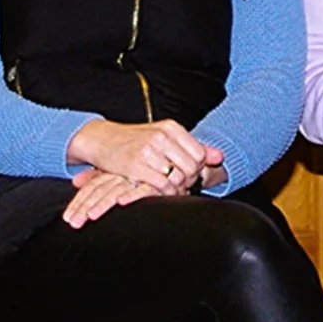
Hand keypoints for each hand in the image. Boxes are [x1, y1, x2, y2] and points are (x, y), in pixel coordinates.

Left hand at [63, 168, 164, 227]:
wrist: (167, 154)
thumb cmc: (141, 168)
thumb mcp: (117, 172)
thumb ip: (96, 176)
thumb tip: (75, 181)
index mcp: (112, 174)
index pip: (91, 189)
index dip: (78, 203)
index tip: (68, 218)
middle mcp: (122, 175)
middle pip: (99, 191)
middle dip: (84, 208)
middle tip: (74, 223)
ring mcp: (137, 178)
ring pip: (115, 191)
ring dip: (102, 204)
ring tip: (91, 216)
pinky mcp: (154, 183)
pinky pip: (142, 189)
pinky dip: (131, 195)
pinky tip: (121, 202)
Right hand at [68, 119, 217, 192]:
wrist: (103, 139)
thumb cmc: (135, 140)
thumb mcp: (164, 137)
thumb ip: (192, 146)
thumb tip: (219, 157)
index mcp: (171, 127)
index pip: (199, 153)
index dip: (199, 168)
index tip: (191, 174)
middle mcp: (161, 137)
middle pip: (191, 167)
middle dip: (190, 180)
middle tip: (183, 186)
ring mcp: (147, 151)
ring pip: (177, 177)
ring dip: (178, 188)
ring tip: (174, 190)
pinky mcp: (135, 166)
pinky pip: (161, 185)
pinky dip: (166, 193)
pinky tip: (163, 193)